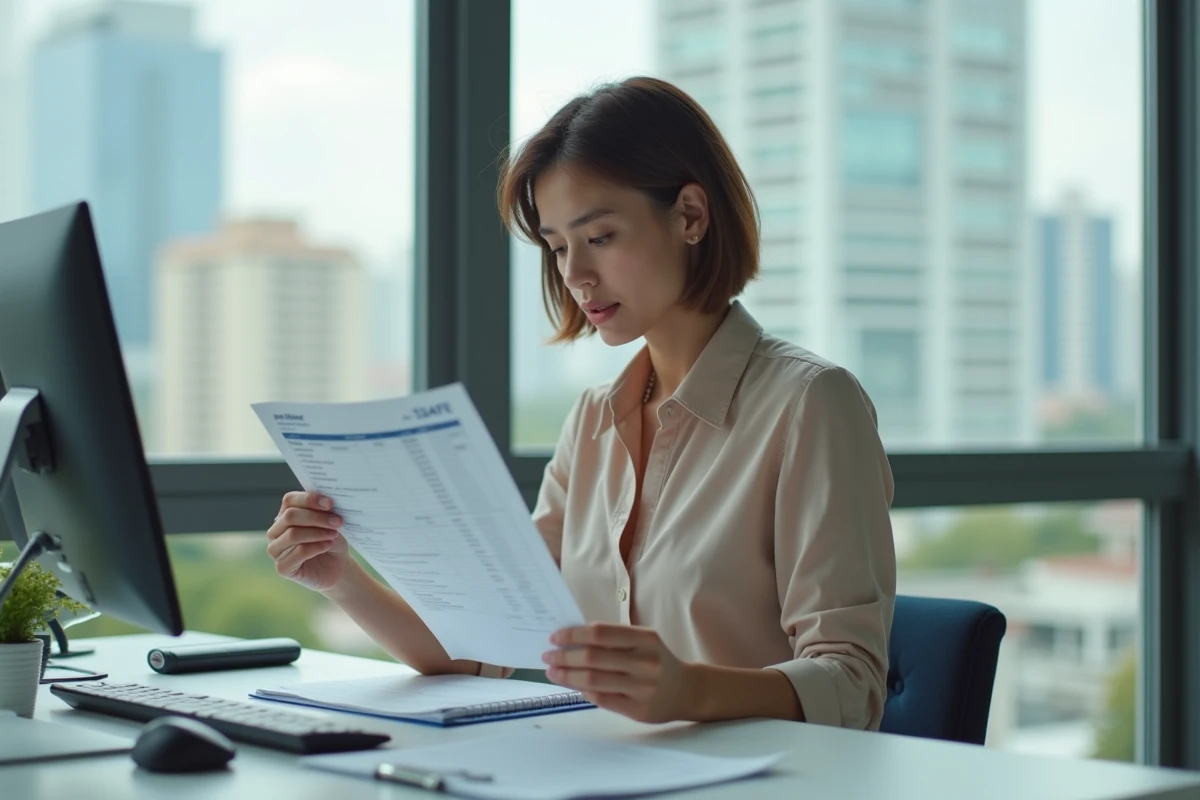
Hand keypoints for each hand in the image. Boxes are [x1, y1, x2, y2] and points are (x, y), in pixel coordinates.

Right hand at [266, 491, 348, 592]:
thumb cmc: (332, 540)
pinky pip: (298, 553)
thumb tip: (327, 500)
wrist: (337, 567)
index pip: (289, 500)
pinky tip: (328, 545)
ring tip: (334, 534)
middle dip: (316, 518)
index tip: (330, 503)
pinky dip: (316, 547)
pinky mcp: (282, 568)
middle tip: (337, 521)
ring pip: (293, 534)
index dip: (309, 499)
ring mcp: (276, 550)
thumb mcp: (330, 522)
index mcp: (284, 515)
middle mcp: (275, 531)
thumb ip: (324, 511)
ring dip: (317, 533)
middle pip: (290, 516)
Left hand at [542, 623, 698, 722]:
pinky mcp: (638, 710)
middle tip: (548, 655)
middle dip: (564, 656)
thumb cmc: (657, 660)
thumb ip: (613, 640)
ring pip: (593, 680)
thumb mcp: (644, 641)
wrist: (688, 690)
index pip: (600, 633)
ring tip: (553, 671)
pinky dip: (582, 691)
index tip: (555, 637)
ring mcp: (642, 688)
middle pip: (593, 657)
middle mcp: (645, 662)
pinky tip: (572, 685)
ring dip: (566, 675)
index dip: (573, 635)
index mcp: (646, 639)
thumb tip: (571, 640)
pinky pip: (601, 699)